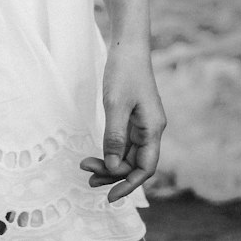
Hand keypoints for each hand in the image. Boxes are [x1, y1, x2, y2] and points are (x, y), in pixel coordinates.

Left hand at [80, 45, 165, 203]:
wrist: (128, 44)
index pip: (145, 167)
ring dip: (110, 163)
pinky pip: (124, 141)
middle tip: (88, 176)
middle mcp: (150, 129)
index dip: (128, 184)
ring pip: (128, 153)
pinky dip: (111, 149)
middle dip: (113, 173)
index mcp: (153, 128)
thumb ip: (114, 137)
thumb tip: (114, 168)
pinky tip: (98, 155)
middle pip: (134, 163)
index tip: (110, 196)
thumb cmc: (124, 70)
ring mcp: (142, 123)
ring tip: (87, 169)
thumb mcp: (115, 104)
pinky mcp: (133, 116)